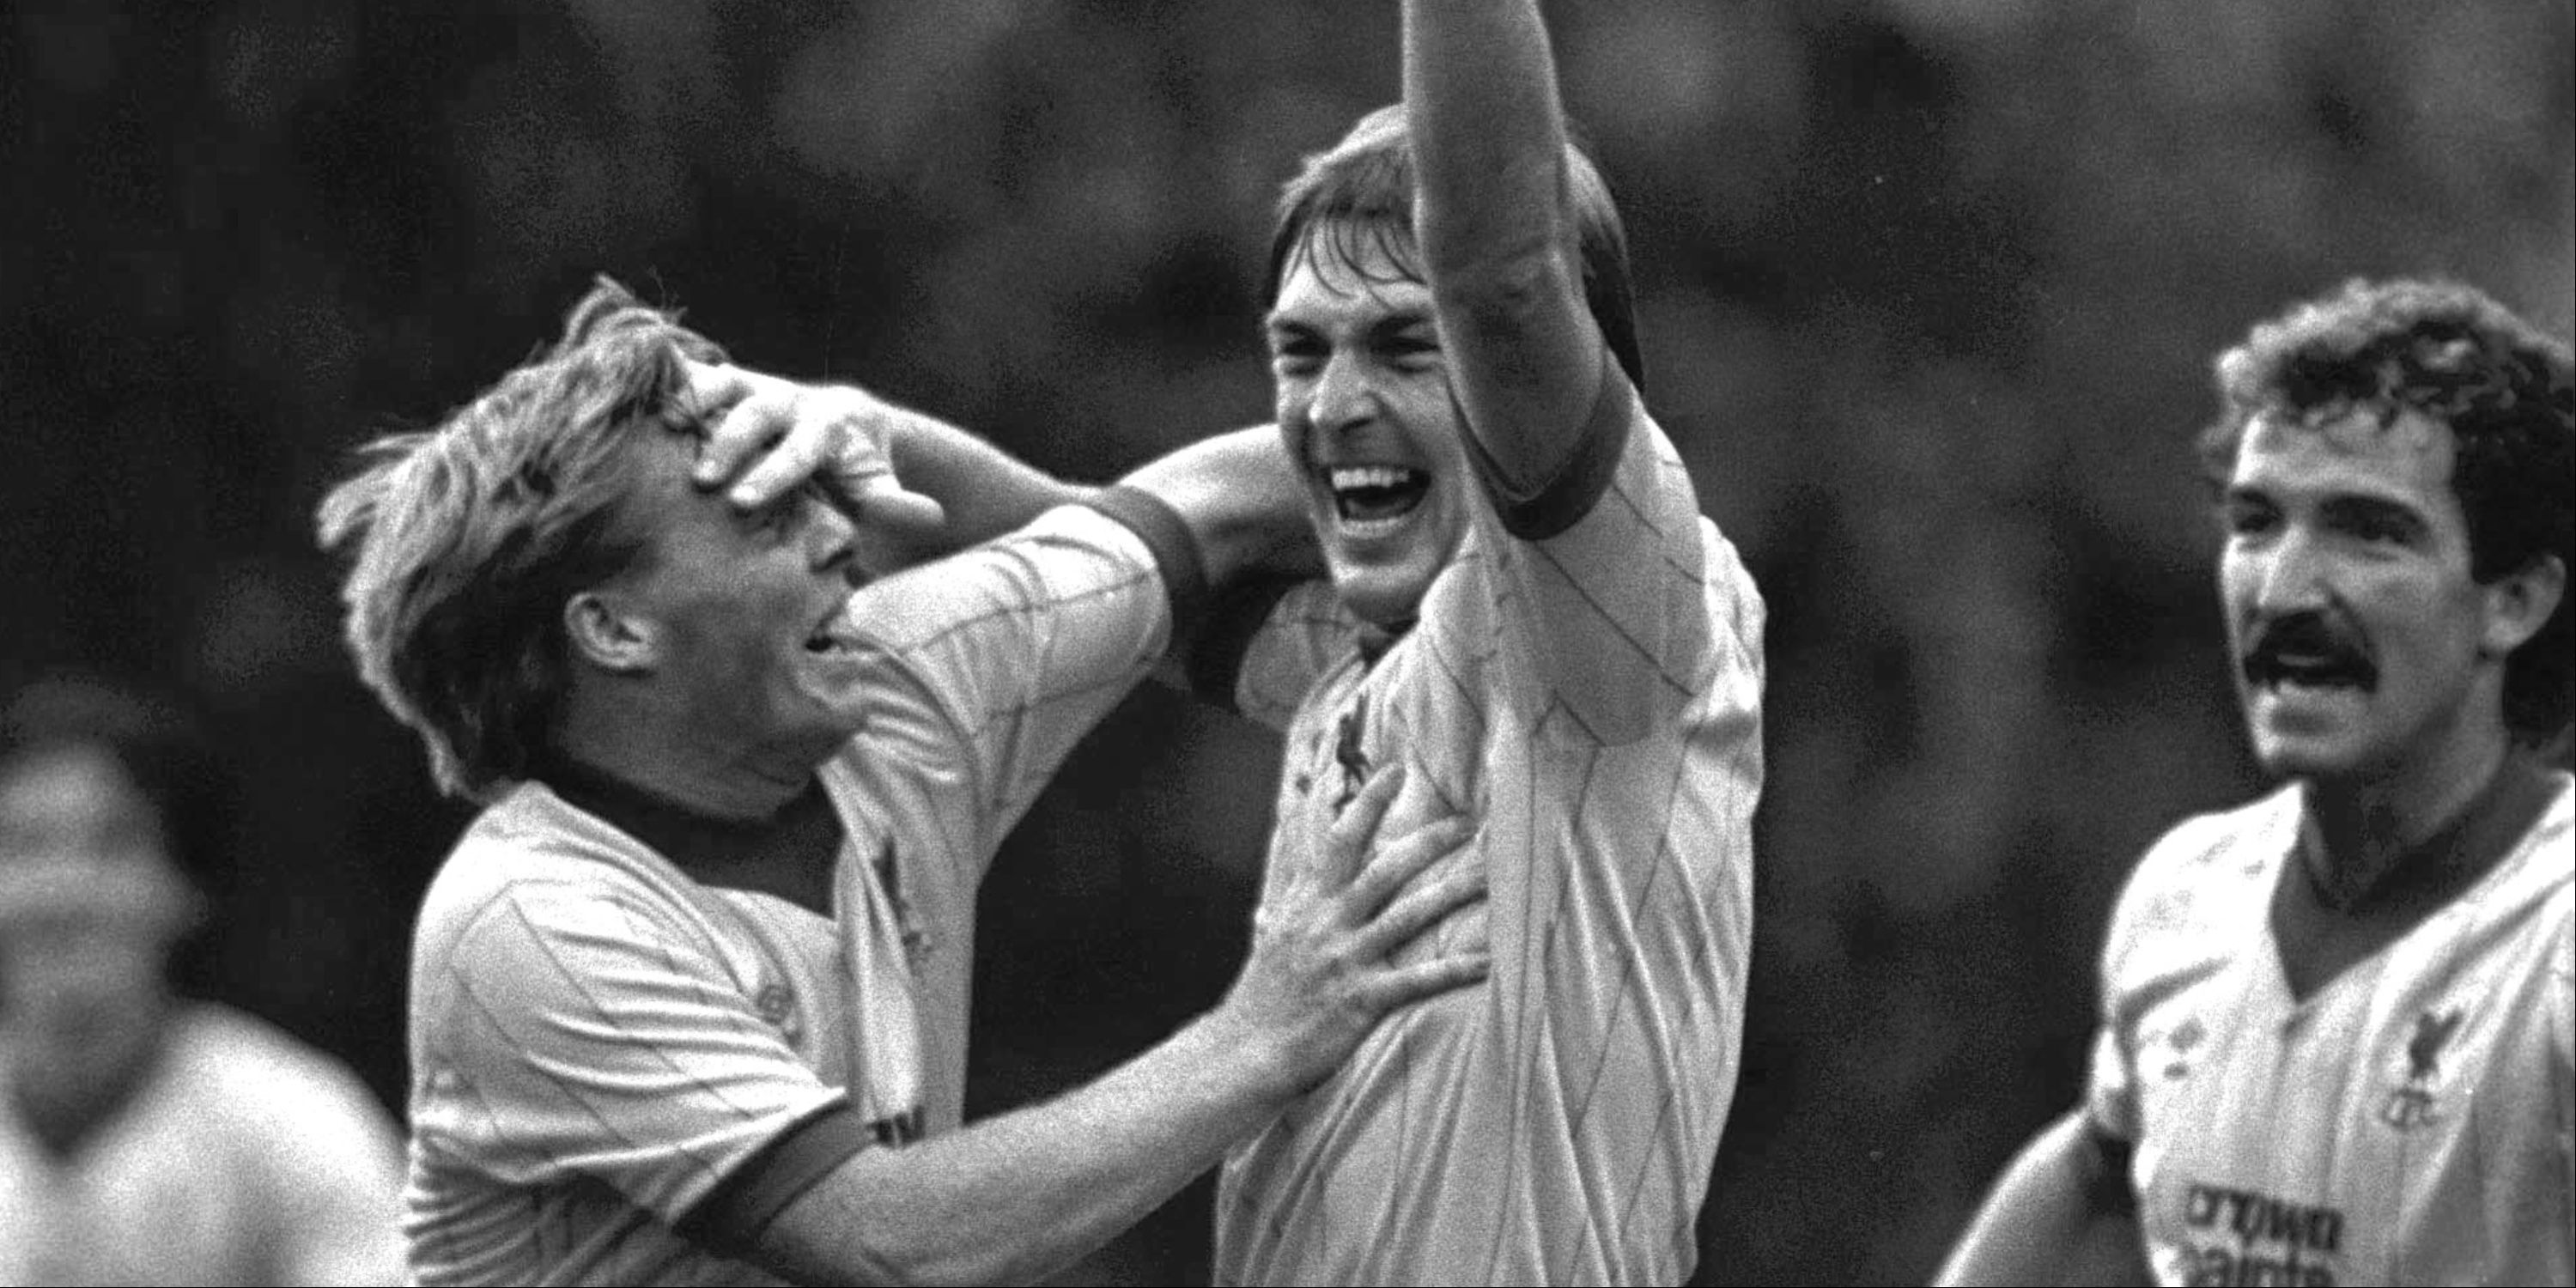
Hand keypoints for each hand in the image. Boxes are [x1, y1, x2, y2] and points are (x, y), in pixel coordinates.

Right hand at [682, 359, 948, 538]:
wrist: (844, 420)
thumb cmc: (854, 470)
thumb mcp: (875, 487)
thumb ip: (895, 501)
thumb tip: (932, 515)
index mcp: (826, 428)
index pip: (800, 451)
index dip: (774, 474)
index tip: (745, 503)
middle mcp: (790, 399)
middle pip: (757, 413)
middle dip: (730, 444)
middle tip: (701, 479)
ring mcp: (756, 384)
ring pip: (725, 382)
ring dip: (694, 400)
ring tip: (662, 427)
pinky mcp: (728, 379)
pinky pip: (697, 370)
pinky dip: (669, 376)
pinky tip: (630, 387)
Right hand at [1214, 761, 1489, 1097]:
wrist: (1246, 1050)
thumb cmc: (1262, 998)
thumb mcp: (1269, 938)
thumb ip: (1282, 908)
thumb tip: (1273, 895)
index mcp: (1307, 903)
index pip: (1339, 838)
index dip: (1368, 802)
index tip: (1397, 771)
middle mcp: (1327, 922)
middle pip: (1385, 868)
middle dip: (1429, 841)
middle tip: (1468, 822)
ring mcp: (1346, 958)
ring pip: (1409, 914)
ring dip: (1453, 893)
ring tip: (1491, 876)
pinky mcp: (1362, 998)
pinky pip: (1419, 980)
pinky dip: (1456, 970)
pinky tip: (1491, 962)